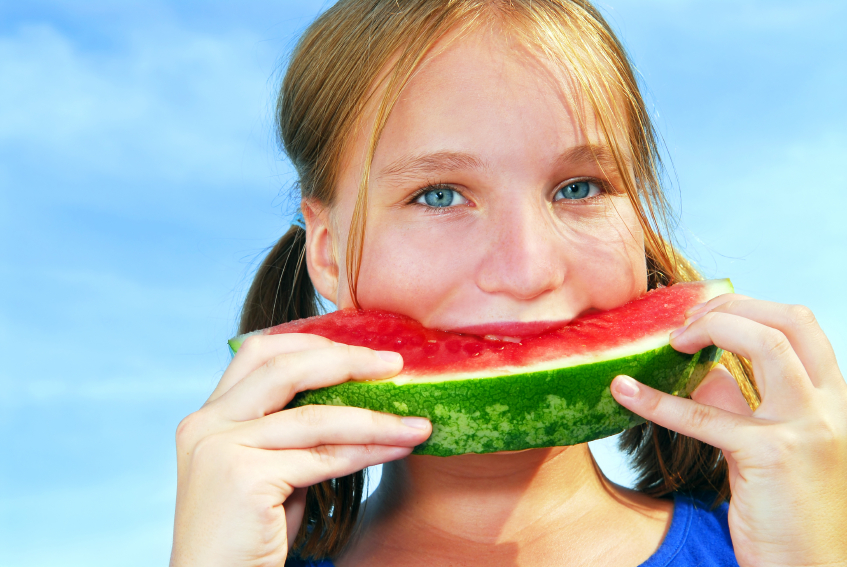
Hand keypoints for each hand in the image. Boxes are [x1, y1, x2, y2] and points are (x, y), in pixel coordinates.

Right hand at [169, 333, 431, 566]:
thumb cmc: (251, 535)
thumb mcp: (274, 469)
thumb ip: (298, 433)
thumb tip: (359, 400)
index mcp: (209, 415)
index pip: (260, 353)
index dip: (313, 343)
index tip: (363, 350)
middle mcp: (206, 424)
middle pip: (284, 367)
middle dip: (347, 361)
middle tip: (395, 365)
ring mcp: (220, 448)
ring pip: (314, 417)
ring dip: (374, 418)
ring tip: (416, 423)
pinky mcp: (242, 477)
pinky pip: (321, 457)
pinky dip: (367, 451)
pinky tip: (398, 448)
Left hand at [611, 294, 846, 566]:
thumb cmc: (788, 511)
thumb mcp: (768, 445)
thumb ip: (742, 405)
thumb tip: (703, 371)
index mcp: (833, 399)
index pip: (799, 325)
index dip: (748, 307)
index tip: (704, 313)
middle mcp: (830, 406)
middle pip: (788, 319)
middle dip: (731, 306)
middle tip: (684, 322)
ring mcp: (807, 427)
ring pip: (764, 343)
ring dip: (710, 328)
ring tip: (671, 340)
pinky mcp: (771, 455)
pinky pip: (704, 414)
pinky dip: (657, 399)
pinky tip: (624, 390)